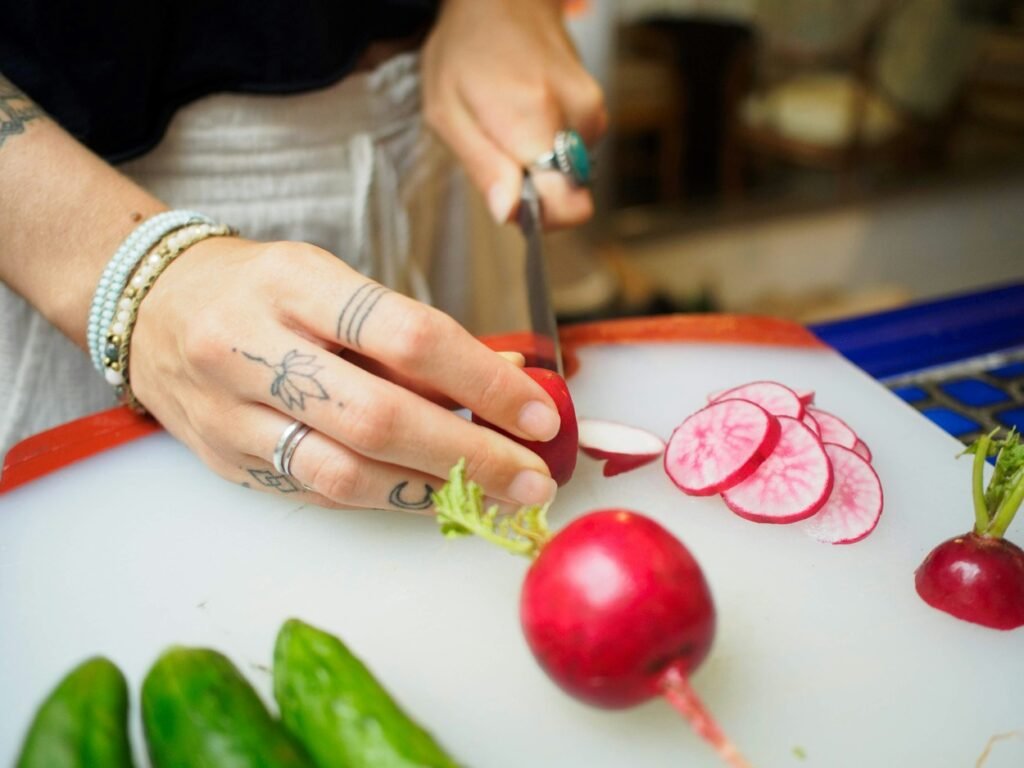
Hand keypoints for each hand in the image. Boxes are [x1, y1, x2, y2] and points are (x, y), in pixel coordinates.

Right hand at [129, 237, 561, 510]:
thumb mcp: (331, 281)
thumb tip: (501, 383)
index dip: (483, 381)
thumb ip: (406, 335)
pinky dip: (384, 497)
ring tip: (494, 497)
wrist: (151, 305)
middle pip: (379, 417)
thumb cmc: (261, 287)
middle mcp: (252, 346)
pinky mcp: (224, 459)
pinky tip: (429, 494)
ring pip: (343, 472)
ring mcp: (230, 411)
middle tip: (533, 477)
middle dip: (471, 455)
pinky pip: (317, 492)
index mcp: (294, 283)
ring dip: (432, 491)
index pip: (407, 334)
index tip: (538, 413)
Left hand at [422, 0, 606, 228]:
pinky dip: (549, 144)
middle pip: (569, 195)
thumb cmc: (467, 48)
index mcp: (534, 118)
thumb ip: (482, 167)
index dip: (539, 217)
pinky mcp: (596, 108)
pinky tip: (526, 115)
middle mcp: (575, 114)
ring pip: (571, 174)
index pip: (567, 206)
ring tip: (508, 125)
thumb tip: (509, 212)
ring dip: (538, 164)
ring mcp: (591, 109)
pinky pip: (574, 151)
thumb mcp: (446, 112)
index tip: (514, 202)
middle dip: (534, 190)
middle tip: (499, 154)